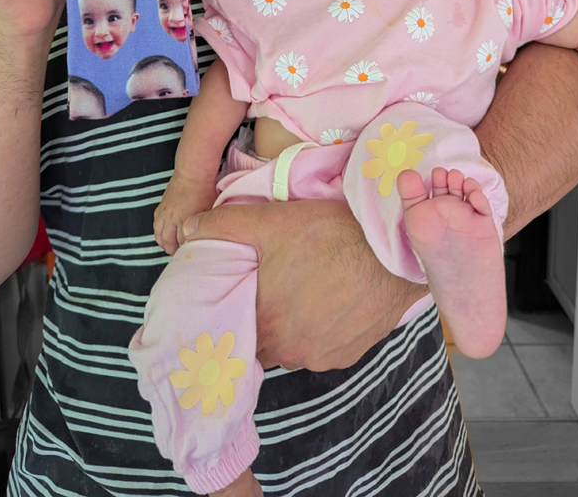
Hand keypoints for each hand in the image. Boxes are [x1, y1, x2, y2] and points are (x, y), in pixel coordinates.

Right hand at [154, 172, 217, 254]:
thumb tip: (204, 234)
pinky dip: (158, 232)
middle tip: (179, 254)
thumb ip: (205, 224)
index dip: (186, 248)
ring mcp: (165, 212)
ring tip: (168, 248)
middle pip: (168, 241)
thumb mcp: (209, 210)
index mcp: (185, 220)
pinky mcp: (161, 206)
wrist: (192, 173)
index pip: (182, 242)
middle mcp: (172, 218)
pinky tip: (162, 234)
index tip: (191, 252)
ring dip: (163, 243)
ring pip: (159, 233)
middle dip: (173, 250)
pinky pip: (156, 223)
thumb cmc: (205, 190)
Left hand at [182, 199, 427, 370]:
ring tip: (300, 293)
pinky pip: (323, 348)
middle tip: (269, 291)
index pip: (233, 334)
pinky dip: (320, 331)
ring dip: (291, 328)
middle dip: (261, 321)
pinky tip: (327, 301)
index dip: (232, 316)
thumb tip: (184, 232)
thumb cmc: (329, 233)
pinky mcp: (350, 354)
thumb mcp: (271, 221)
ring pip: (293, 347)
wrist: (394, 249)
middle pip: (262, 343)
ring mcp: (323, 356)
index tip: (236, 299)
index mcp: (265, 324)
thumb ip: (222, 227)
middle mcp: (291, 351)